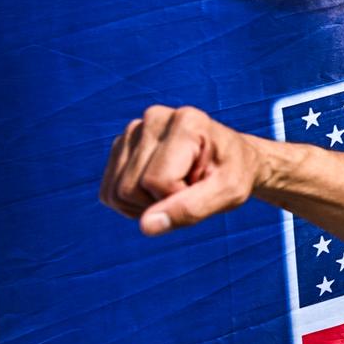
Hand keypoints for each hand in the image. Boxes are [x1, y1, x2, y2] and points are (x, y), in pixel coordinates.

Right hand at [100, 105, 262, 235]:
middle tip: (189, 189)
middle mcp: (155, 117)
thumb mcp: (229, 194)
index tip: (203, 186)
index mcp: (187, 122)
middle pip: (130, 188)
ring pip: (115, 192)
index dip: (179, 198)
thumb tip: (146, 226)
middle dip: (160, 203)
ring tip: (176, 187)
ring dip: (146, 205)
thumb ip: (190, 210)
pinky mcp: (122, 145)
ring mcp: (134, 129)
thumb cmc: (234, 173)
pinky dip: (132, 203)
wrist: (231, 158)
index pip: (158, 181)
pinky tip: (158, 189)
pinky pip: (109, 192)